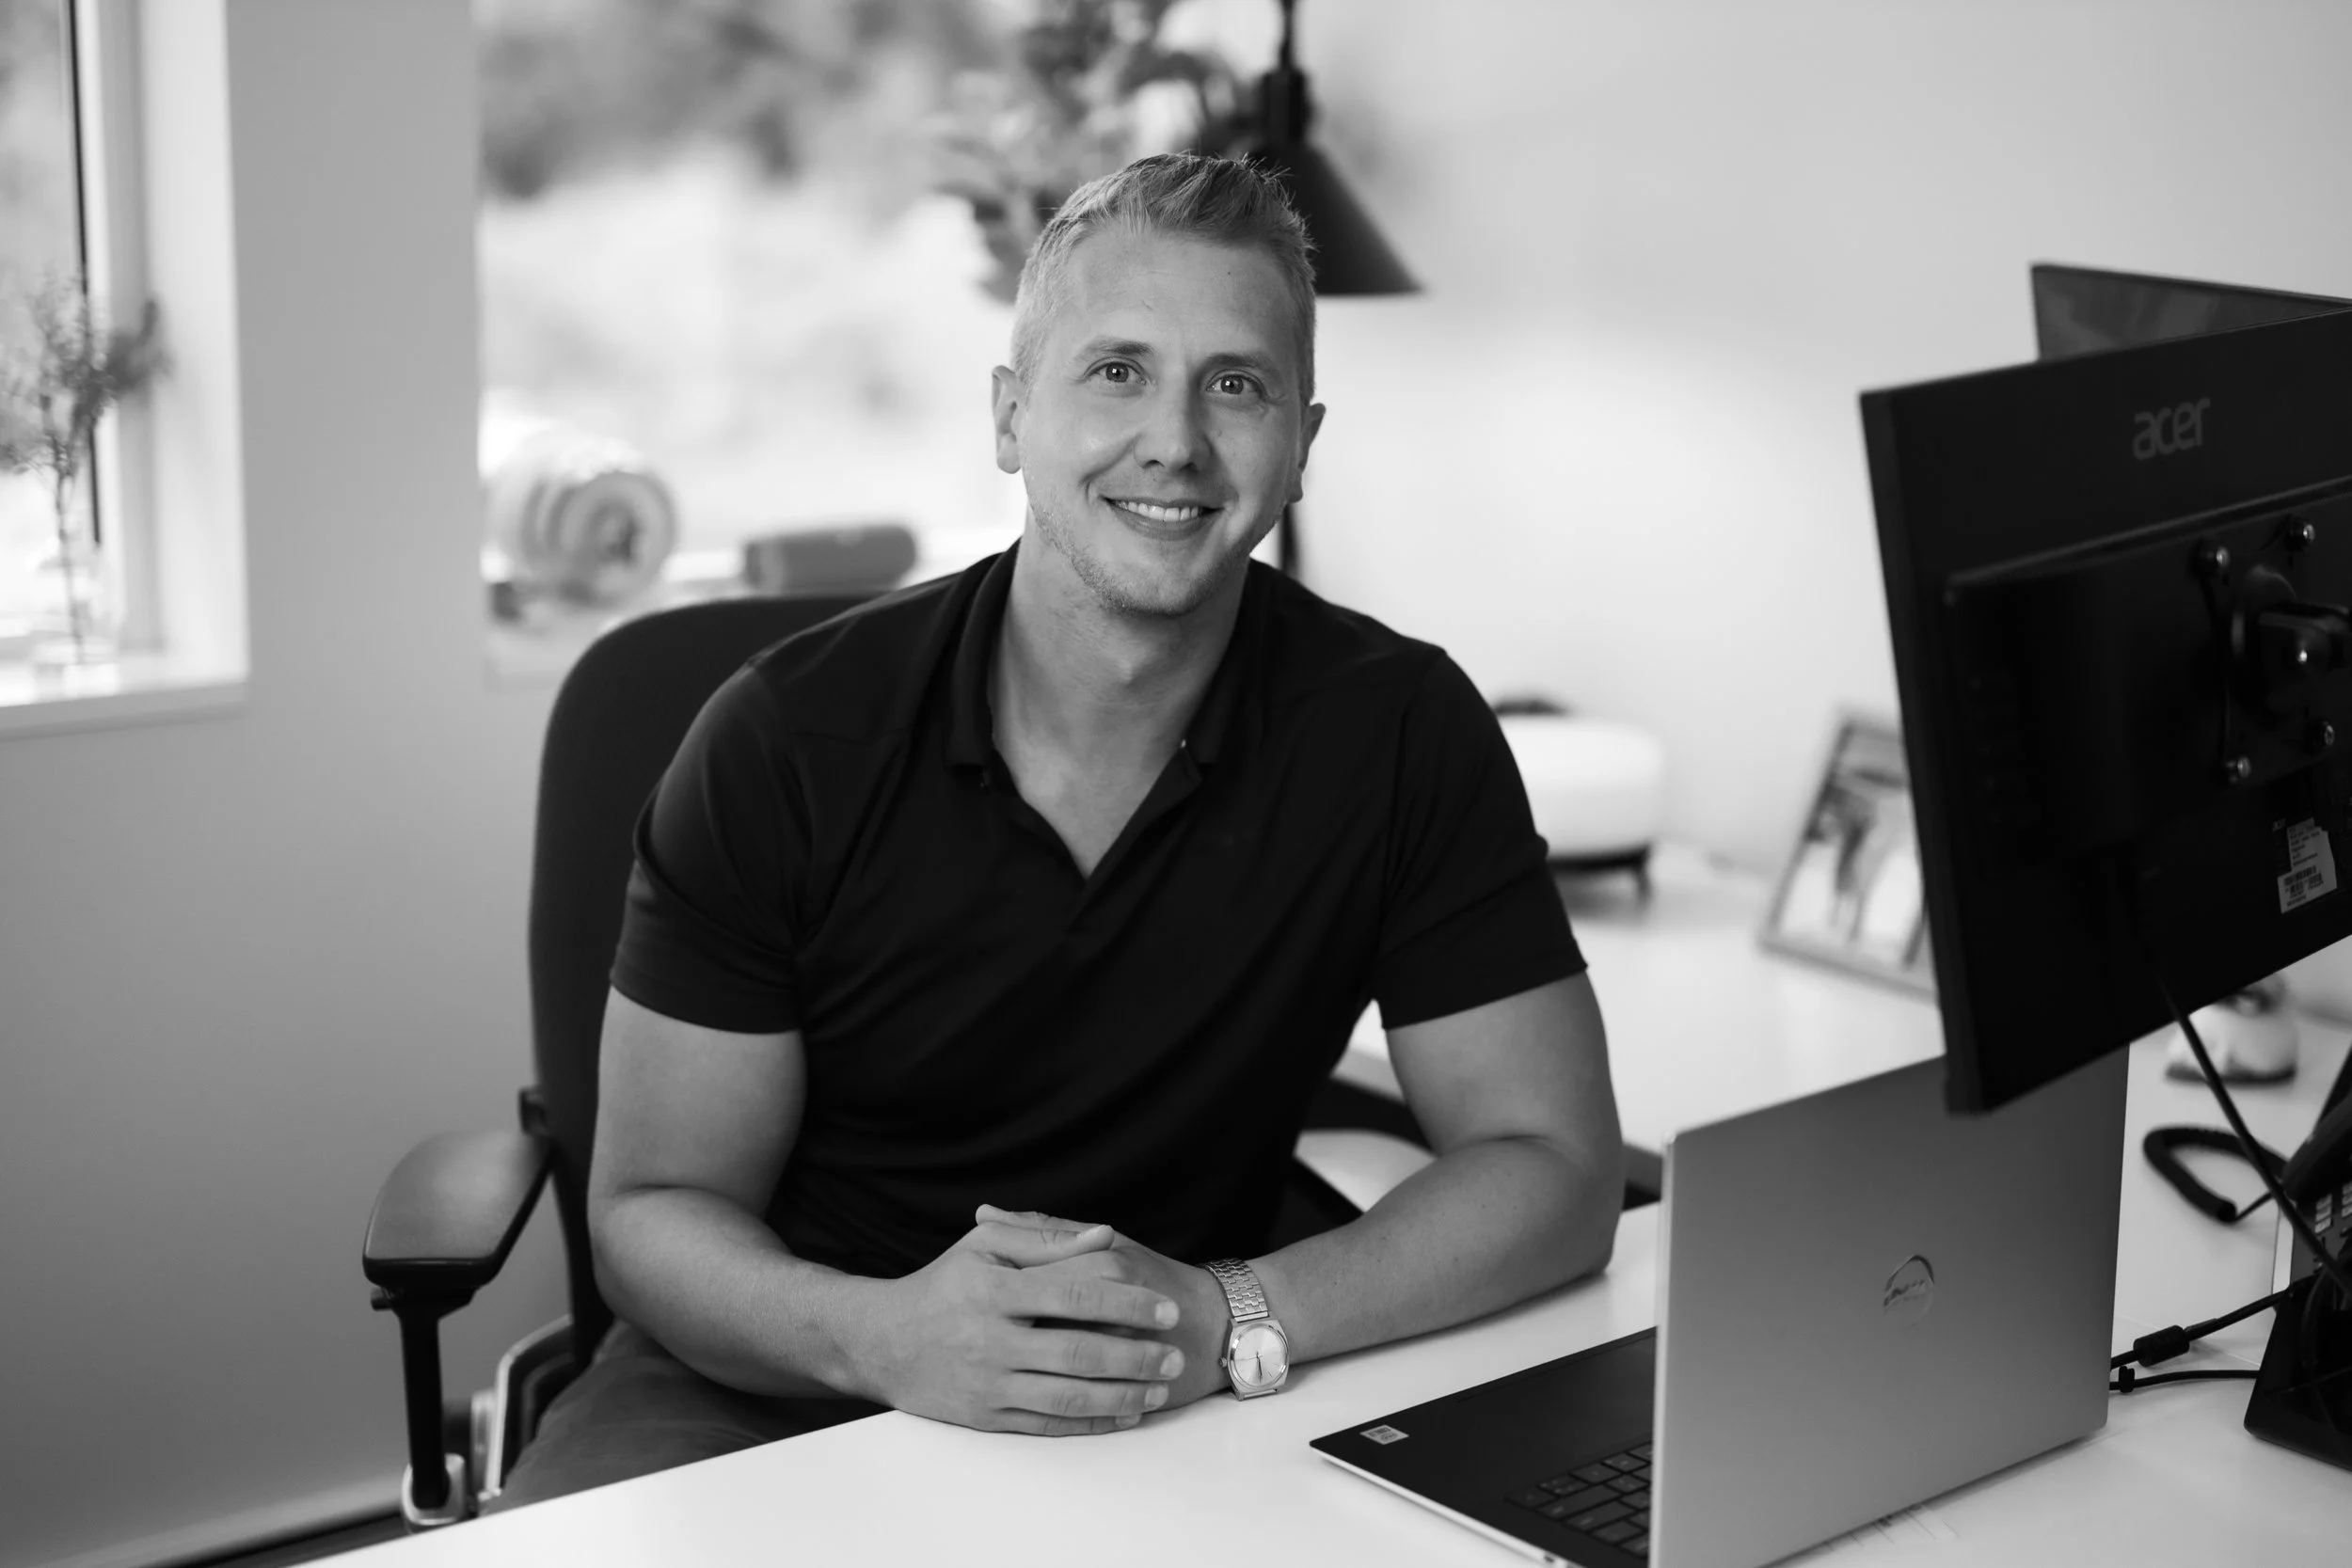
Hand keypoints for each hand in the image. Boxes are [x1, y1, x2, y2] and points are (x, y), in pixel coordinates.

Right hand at [852, 1210, 1187, 1435]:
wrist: (882, 1342)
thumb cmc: (942, 1285)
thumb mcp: (984, 1245)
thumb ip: (1045, 1237)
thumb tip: (1105, 1235)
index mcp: (994, 1291)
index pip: (1075, 1294)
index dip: (1127, 1302)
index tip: (1166, 1309)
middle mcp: (990, 1340)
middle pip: (1079, 1351)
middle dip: (1136, 1356)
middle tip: (1175, 1356)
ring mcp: (988, 1384)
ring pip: (1069, 1395)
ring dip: (1122, 1394)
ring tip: (1159, 1388)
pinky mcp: (986, 1418)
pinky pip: (1048, 1425)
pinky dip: (1091, 1423)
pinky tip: (1123, 1414)